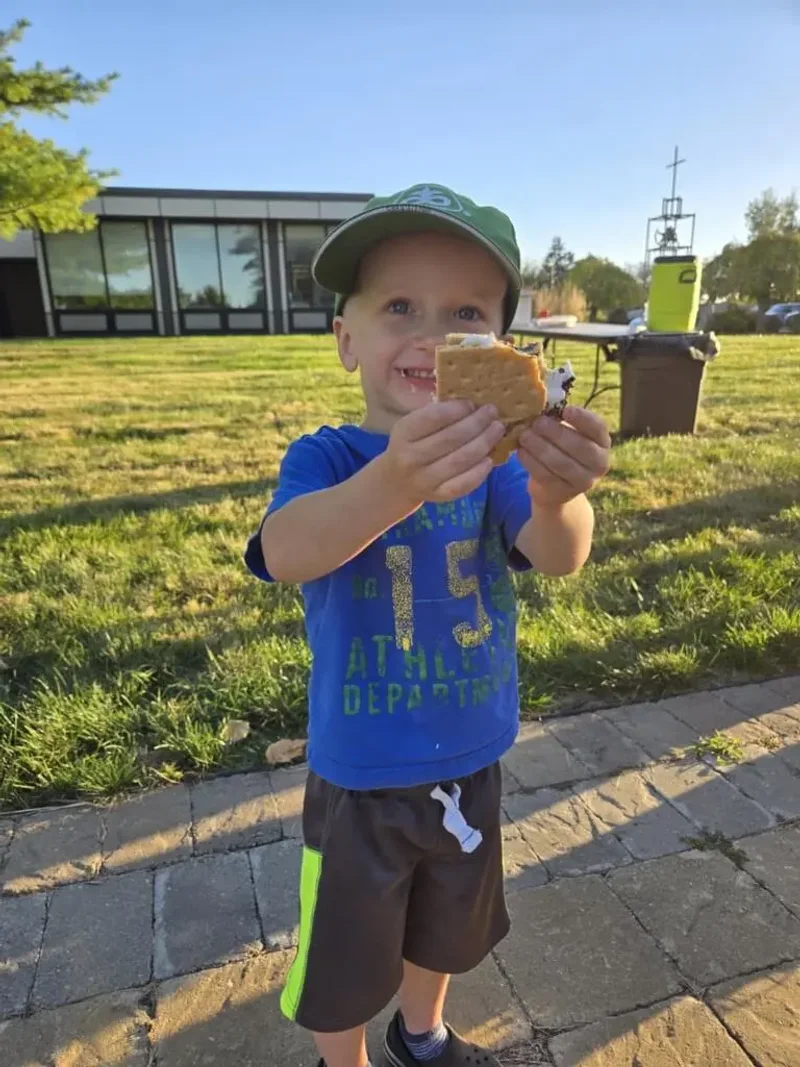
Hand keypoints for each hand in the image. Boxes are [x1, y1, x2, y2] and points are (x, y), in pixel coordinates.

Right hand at [382, 400, 505, 504]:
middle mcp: (411, 457)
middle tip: (492, 412)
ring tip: (497, 430)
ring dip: (484, 443)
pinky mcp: (438, 495)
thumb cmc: (411, 445)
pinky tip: (490, 459)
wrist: (397, 481)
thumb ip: (437, 414)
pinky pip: (463, 484)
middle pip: (451, 438)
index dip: (457, 409)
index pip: (434, 417)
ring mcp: (424, 479)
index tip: (472, 404)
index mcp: (404, 433)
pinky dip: (479, 472)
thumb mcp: (413, 425)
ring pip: (461, 460)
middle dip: (477, 423)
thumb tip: (473, 404)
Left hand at [518, 405, 610, 507]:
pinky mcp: (563, 493)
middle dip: (556, 433)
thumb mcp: (566, 434)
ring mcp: (583, 481)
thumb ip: (559, 421)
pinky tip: (521, 452)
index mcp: (602, 442)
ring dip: (540, 448)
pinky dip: (531, 463)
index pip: (598, 428)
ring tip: (524, 436)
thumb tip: (538, 405)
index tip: (566, 410)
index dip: (583, 418)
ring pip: (561, 463)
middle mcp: (599, 463)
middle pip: (580, 447)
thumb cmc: (561, 450)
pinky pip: (546, 476)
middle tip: (536, 423)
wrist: (556, 487)